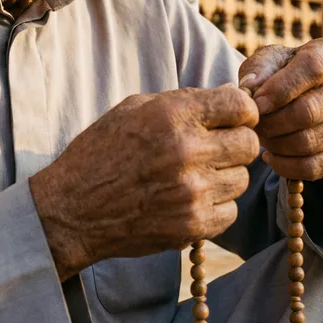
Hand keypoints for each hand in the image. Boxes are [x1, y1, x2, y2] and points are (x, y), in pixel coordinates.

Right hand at [29, 85, 259, 279]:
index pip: (241, 105)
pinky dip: (215, 206)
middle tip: (214, 148)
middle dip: (235, 142)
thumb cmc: (102, 151)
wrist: (73, 208)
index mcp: (172, 115)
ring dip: (223, 176)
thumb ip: (184, 101)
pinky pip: (231, 212)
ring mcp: (192, 192)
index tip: (232, 118)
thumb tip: (230, 97)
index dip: (241, 110)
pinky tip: (189, 199)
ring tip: (193, 175)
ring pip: (242, 179)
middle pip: (249, 143)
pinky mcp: (193, 226)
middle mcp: (186, 151)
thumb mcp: (134, 108)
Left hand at [238, 38, 322, 180]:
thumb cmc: (281, 73)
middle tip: (254, 125)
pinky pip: (319, 167)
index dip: (280, 88)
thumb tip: (250, 89)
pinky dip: (289, 166)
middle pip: (310, 110)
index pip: (312, 68)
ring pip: (312, 142)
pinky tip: (272, 157)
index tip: (256, 103)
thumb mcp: (267, 61)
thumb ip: (258, 70)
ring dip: (278, 145)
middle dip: (273, 122)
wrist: (306, 94)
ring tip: (261, 138)